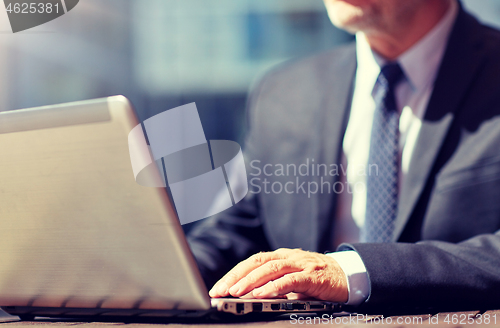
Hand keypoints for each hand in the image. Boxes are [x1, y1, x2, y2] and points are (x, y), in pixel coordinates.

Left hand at [209, 248, 347, 301]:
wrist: (347, 276)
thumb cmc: (316, 280)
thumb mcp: (291, 282)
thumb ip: (273, 286)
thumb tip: (249, 298)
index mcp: (281, 257)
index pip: (252, 262)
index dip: (234, 273)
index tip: (218, 288)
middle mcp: (288, 257)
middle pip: (257, 262)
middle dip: (236, 276)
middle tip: (220, 291)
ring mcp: (301, 264)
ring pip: (271, 269)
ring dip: (251, 281)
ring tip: (236, 292)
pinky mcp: (313, 276)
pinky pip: (290, 280)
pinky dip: (275, 287)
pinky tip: (262, 294)